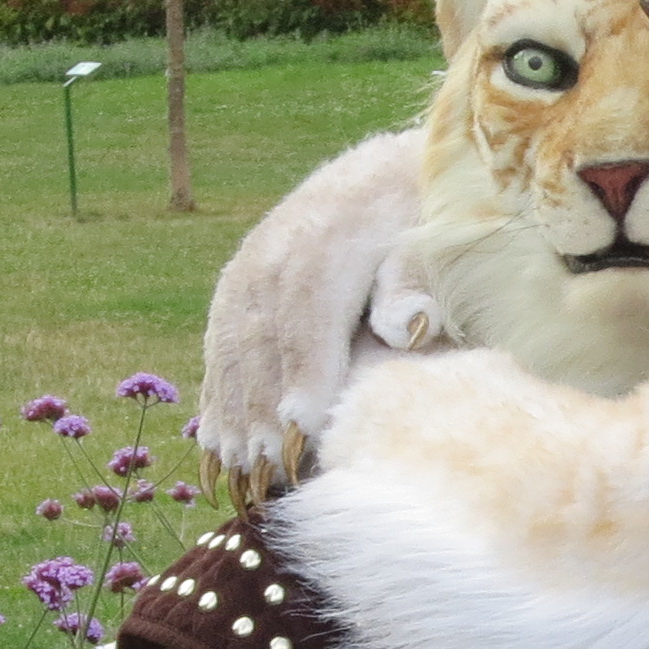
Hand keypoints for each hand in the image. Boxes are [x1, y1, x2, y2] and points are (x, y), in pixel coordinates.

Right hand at [194, 128, 433, 493]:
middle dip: (261, 409)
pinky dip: (217, 397)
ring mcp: (248, 272)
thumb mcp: (432, 236)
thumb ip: (417, 280)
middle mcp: (275, 254)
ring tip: (238, 472)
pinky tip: (217, 445)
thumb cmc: (418, 219)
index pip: (309, 316)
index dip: (304, 375)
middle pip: (262, 340)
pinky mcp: (234, 289)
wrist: (378, 175)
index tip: (305, 433)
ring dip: (232, 412)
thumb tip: (407, 327)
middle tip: (269, 471)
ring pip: (232, 348)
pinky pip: (218, 346)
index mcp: (327, 241)